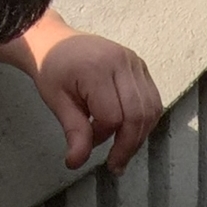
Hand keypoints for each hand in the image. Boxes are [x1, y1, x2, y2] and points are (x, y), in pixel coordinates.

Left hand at [0, 12, 161, 171]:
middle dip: (128, 145)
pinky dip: (144, 121)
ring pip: (150, 110)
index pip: (112, 117)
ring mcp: (135, 62)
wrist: (56, 42)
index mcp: (97, 69)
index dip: (102, 136)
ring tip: (122, 148)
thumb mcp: (57, 102)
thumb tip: (76, 162)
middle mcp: (122, 62)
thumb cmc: (53, 70)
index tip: (88, 142)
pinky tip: (129, 129)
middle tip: (116, 165)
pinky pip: (153, 101)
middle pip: (137, 115)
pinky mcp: (141, 67)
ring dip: (139, 135)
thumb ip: (73, 132)